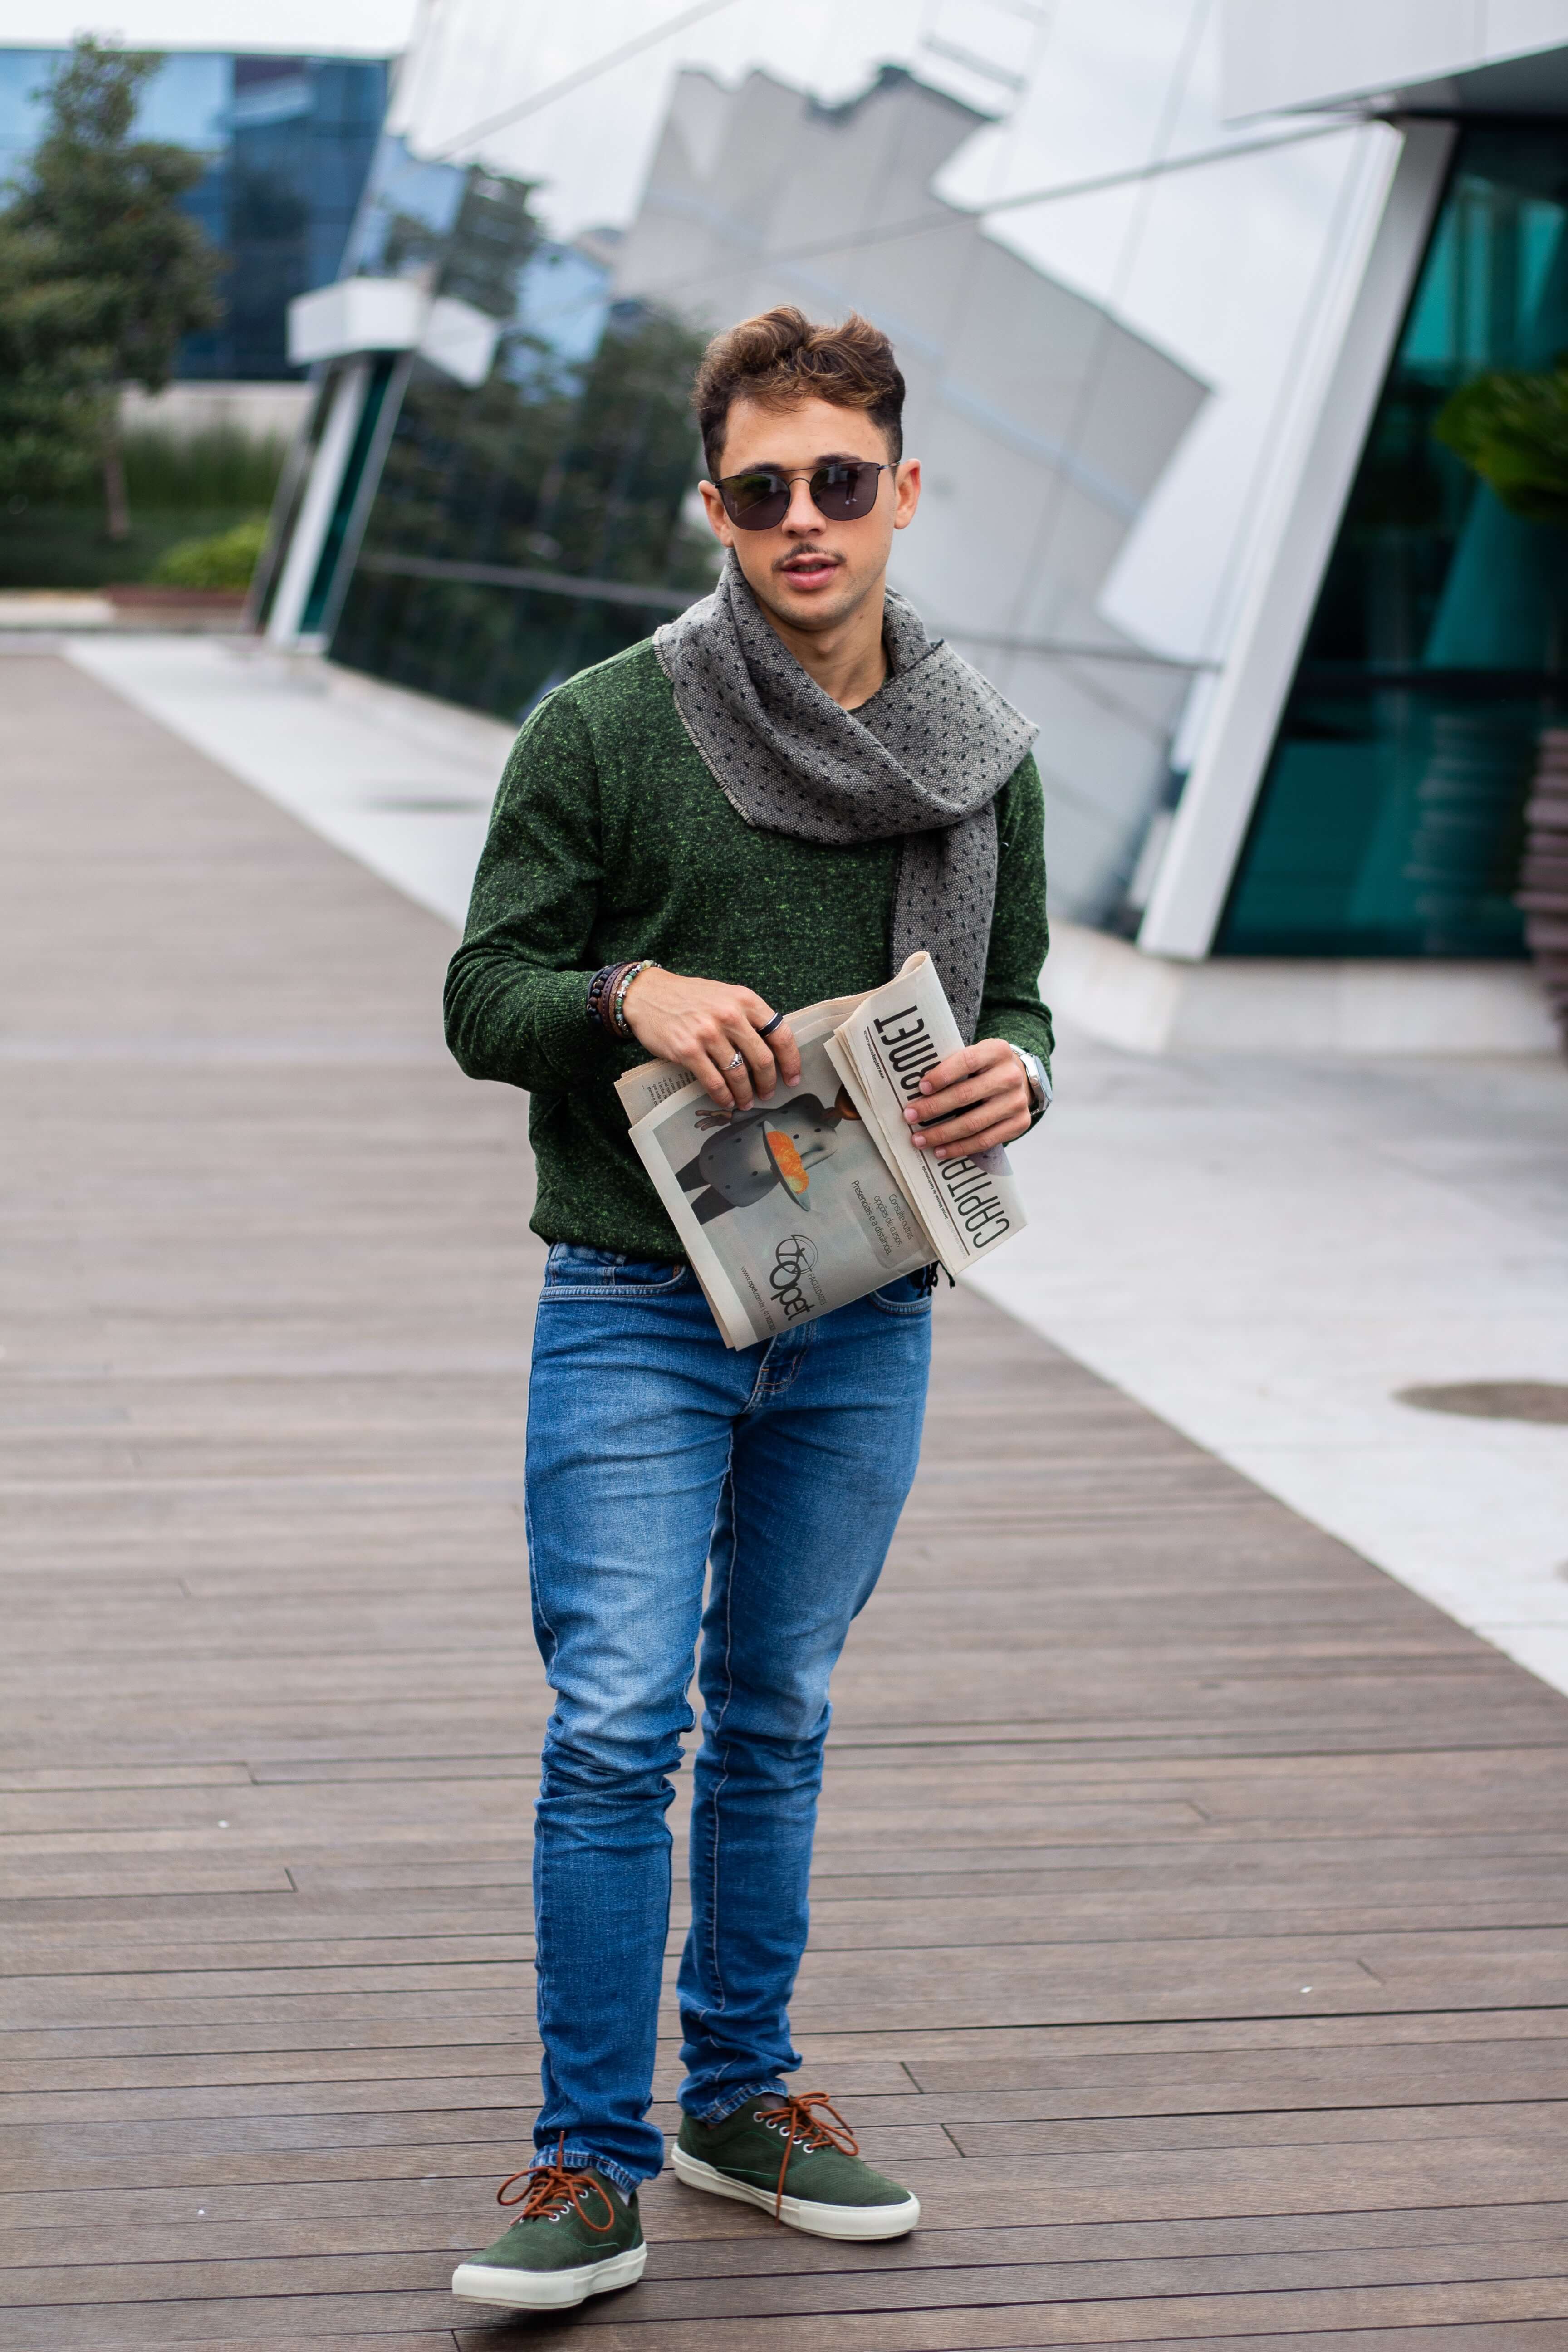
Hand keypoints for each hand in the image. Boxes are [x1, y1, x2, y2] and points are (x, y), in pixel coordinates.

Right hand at [621, 968, 801, 1109]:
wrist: (648, 994)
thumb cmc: (689, 997)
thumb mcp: (725, 995)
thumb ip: (748, 1015)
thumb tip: (771, 1046)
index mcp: (745, 999)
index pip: (780, 1034)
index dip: (791, 1060)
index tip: (793, 1077)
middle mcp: (730, 1015)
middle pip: (762, 1058)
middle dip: (769, 1082)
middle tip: (768, 1093)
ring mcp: (708, 1033)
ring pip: (739, 1074)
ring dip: (746, 1093)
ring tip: (746, 1101)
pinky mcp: (688, 1050)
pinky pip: (714, 1081)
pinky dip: (724, 1096)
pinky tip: (727, 1100)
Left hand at [902, 1038, 1032, 1158]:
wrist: (1020, 1080)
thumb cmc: (987, 1068)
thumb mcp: (976, 1056)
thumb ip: (953, 1065)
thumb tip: (918, 1090)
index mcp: (997, 1051)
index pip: (967, 1061)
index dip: (942, 1075)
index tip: (921, 1088)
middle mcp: (1010, 1076)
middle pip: (966, 1095)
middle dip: (933, 1108)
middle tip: (910, 1116)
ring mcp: (1017, 1102)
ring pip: (973, 1123)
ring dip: (942, 1134)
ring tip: (919, 1139)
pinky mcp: (1019, 1124)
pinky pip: (985, 1141)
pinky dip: (959, 1147)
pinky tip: (940, 1150)